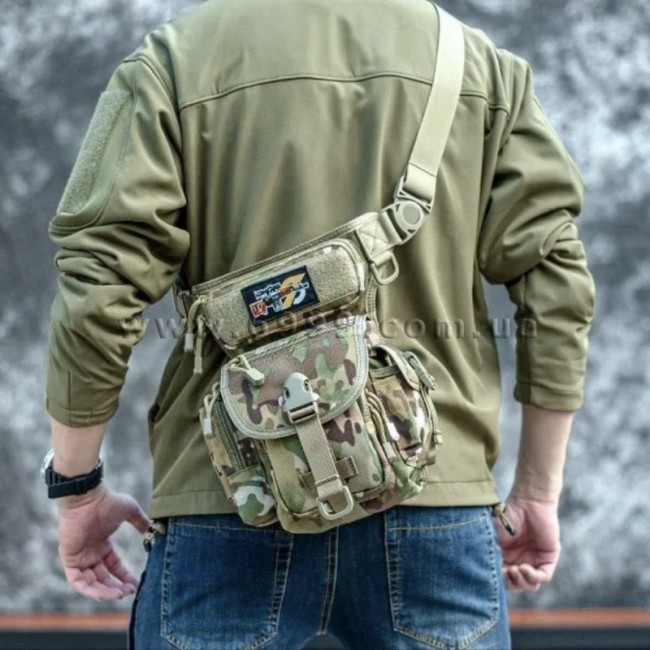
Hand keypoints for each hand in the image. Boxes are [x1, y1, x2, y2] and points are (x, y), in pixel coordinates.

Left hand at [56, 485, 149, 600]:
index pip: (113, 566)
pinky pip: (77, 582)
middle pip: (103, 578)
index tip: (135, 584)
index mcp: (101, 544)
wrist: (87, 498)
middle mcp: (90, 553)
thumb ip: (140, 521)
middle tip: (129, 592)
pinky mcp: (70, 560)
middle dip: (116, 587)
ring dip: (105, 591)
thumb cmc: (107, 501)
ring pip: (91, 583)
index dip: (124, 576)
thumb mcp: (130, 511)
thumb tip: (152, 528)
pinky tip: (104, 594)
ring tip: (120, 594)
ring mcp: (79, 557)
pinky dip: (90, 590)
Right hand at [496, 496, 560, 591]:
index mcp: (506, 556)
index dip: (498, 580)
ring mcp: (535, 560)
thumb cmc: (507, 516)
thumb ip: (490, 553)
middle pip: (516, 584)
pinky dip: (533, 577)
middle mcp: (520, 560)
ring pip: (530, 584)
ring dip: (522, 581)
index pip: (503, 578)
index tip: (493, 572)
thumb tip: (484, 572)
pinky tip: (525, 568)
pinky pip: (543, 576)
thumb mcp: (493, 537)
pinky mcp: (548, 558)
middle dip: (510, 582)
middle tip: (507, 571)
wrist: (528, 502)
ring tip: (516, 569)